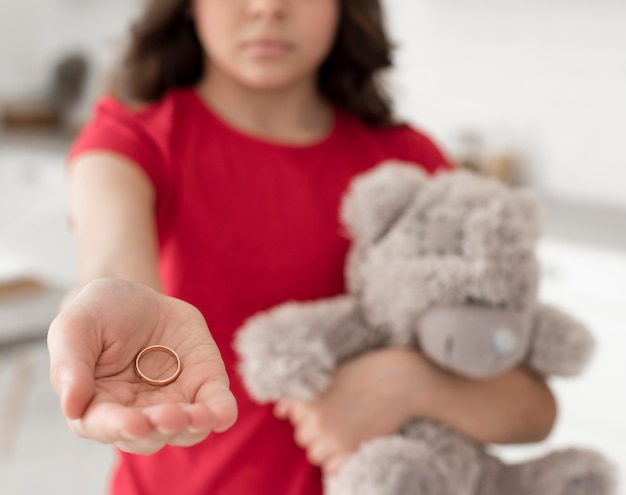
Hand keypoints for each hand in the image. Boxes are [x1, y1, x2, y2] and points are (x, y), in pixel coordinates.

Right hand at [47, 278, 237, 453]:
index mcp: (97, 405)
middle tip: (170, 415)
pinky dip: (221, 413)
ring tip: (201, 416)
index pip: (105, 426)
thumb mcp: (75, 325)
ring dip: (193, 427)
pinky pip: (216, 407)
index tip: (135, 422)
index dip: (120, 427)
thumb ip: (69, 364)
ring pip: (184, 430)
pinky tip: (223, 414)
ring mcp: (173, 402)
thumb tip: (71, 406)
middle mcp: (136, 412)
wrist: (138, 296)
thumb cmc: (98, 313)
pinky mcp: (202, 384)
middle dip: (161, 427)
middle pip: (149, 435)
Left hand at [274, 348, 424, 474]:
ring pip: (315, 454)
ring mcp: (337, 441)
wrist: (402, 380)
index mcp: (310, 403)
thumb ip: (302, 396)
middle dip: (313, 428)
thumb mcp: (329, 376)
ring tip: (341, 428)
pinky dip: (336, 460)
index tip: (321, 401)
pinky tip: (347, 443)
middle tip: (334, 413)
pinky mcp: (355, 452)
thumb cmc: (366, 371)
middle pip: (302, 437)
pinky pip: (332, 468)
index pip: (292, 416)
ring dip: (323, 444)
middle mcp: (319, 425)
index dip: (305, 409)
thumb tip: (279, 411)